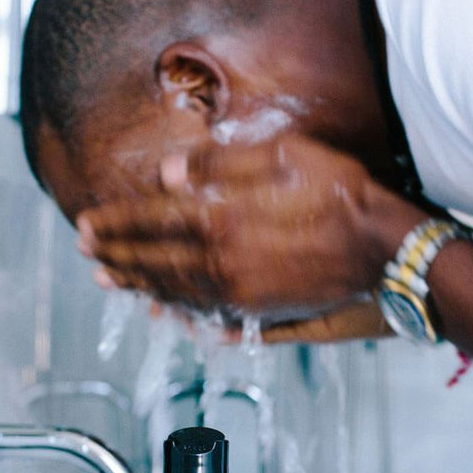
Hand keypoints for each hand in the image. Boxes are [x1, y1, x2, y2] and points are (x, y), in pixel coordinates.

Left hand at [77, 134, 418, 335]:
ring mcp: (245, 295)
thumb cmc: (340, 193)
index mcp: (222, 223)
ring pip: (180, 293)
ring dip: (142, 287)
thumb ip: (219, 167)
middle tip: (86, 256)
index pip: (151, 224)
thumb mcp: (281, 157)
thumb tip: (165, 174)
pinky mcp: (267, 312)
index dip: (114, 224)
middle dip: (117, 257)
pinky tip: (173, 315)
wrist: (388, 248)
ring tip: (113, 283)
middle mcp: (225, 266)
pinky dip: (185, 312)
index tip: (84, 225)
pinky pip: (213, 315)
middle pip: (157, 264)